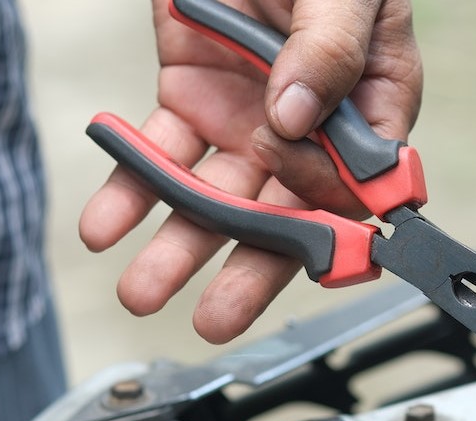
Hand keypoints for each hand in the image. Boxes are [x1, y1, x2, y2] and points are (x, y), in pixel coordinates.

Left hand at [79, 0, 421, 342]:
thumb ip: (331, 47)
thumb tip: (298, 120)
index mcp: (371, 100)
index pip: (367, 182)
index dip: (344, 228)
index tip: (319, 265)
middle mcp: (310, 124)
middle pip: (286, 211)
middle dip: (247, 267)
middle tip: (215, 319)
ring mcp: (248, 116)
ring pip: (217, 195)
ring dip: (178, 244)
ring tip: (141, 289)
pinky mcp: (190, 98)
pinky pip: (160, 152)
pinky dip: (129, 187)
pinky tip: (105, 223)